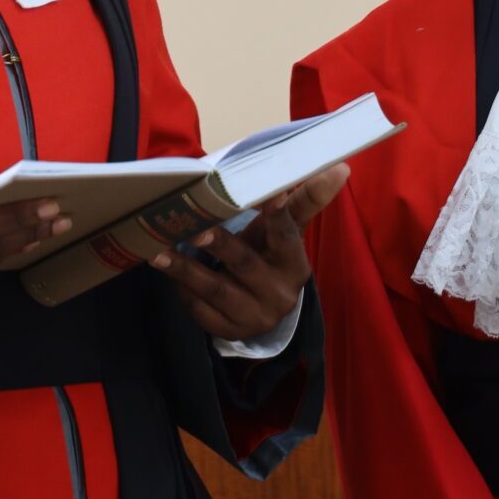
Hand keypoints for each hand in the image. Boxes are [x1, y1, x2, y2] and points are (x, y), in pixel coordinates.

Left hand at [150, 163, 347, 342]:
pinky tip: (166, 273)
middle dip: (219, 244)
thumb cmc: (271, 253)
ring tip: (158, 252)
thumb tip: (340, 167)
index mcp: (295, 264)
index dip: (278, 214)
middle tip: (194, 228)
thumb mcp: (286, 230)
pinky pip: (201, 311)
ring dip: (186, 270)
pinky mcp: (230, 331)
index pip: (286, 235)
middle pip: (245, 264)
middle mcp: (278, 294)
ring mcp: (254, 316)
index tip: (269, 193)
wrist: (265, 306)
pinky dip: (182, 290)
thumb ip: (305, 199)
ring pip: (216, 290)